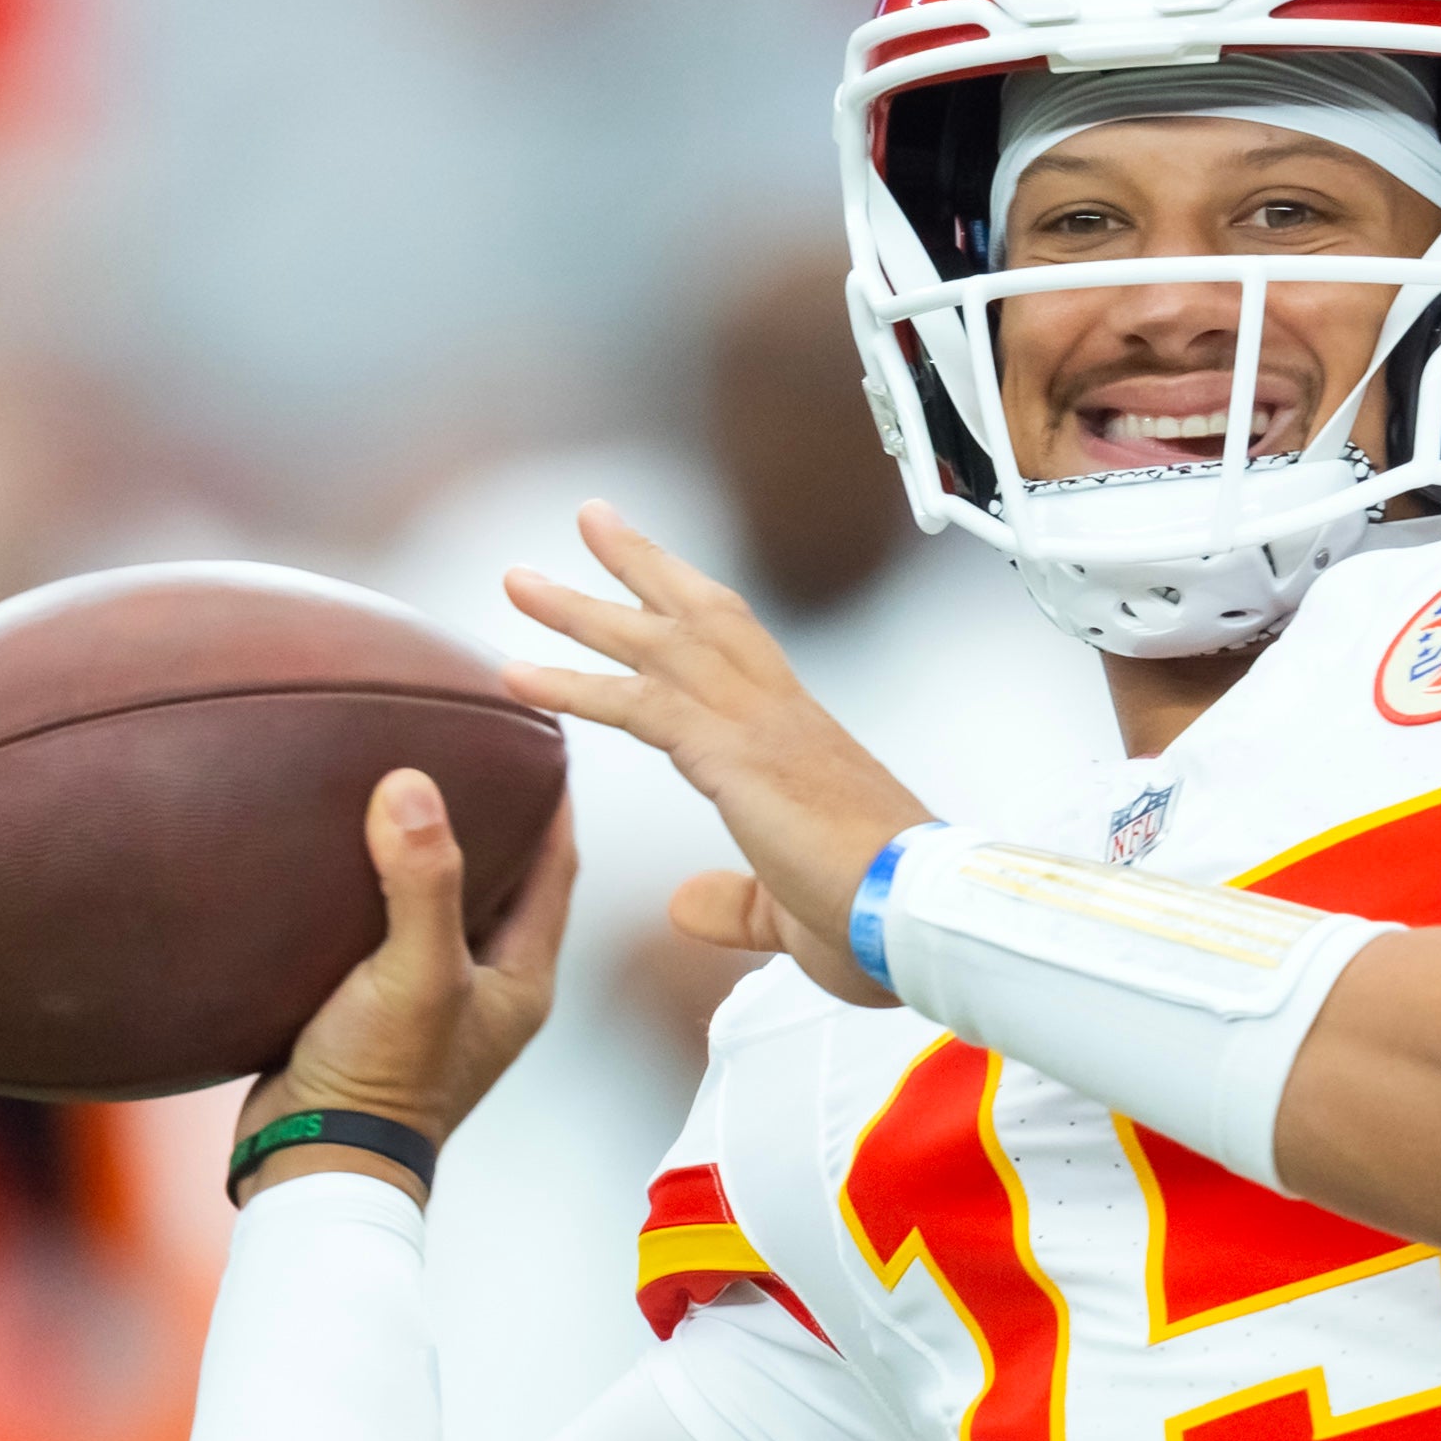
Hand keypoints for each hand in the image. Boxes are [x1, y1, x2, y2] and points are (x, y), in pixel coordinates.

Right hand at [233, 772, 578, 1199]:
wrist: (311, 1160)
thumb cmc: (381, 1082)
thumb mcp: (413, 974)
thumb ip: (422, 883)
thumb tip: (413, 786)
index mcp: (521, 977)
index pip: (557, 864)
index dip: (553, 797)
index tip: (537, 733)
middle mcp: (486, 984)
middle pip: (505, 875)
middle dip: (494, 810)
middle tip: (467, 741)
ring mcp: (430, 996)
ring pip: (442, 899)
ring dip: (430, 846)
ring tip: (401, 776)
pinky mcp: (374, 1004)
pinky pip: (385, 924)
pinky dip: (373, 882)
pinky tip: (337, 845)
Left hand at [502, 502, 927, 1007]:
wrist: (923, 917)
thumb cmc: (879, 922)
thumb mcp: (788, 914)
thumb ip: (734, 904)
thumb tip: (684, 904)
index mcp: (801, 744)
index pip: (738, 656)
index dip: (689, 611)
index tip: (650, 580)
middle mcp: (781, 718)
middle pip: (702, 615)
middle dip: (642, 565)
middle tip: (592, 518)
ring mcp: (760, 728)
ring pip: (663, 642)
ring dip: (584, 607)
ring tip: (521, 579)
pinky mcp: (737, 757)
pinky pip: (639, 705)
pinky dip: (572, 685)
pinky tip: (516, 674)